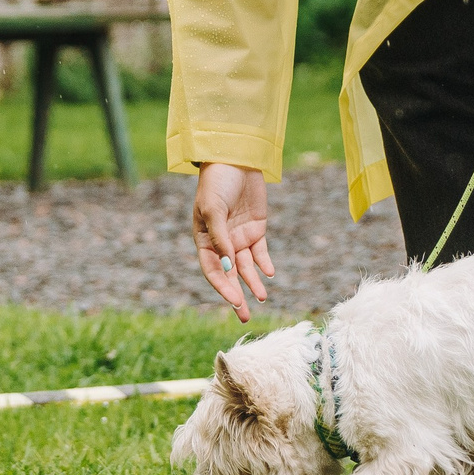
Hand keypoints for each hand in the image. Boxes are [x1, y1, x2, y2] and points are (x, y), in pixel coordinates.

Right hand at [192, 162, 274, 320]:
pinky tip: (269, 274)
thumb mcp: (213, 208)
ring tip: (261, 297)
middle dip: (236, 295)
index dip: (222, 287)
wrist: (236, 159)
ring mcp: (239, 237)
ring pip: (247, 268)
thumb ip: (220, 238)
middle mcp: (222, 243)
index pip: (213, 270)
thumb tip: (229, 267)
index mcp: (204, 239)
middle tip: (244, 315)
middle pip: (230, 275)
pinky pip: (260, 253)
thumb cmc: (217, 182)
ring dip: (253, 283)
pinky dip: (264, 264)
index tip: (234, 301)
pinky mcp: (256, 230)